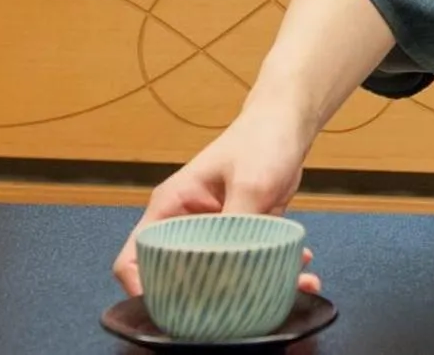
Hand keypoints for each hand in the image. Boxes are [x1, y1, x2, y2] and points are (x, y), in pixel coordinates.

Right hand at [112, 108, 320, 297]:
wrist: (287, 124)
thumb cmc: (260, 140)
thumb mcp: (249, 182)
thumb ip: (238, 225)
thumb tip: (233, 269)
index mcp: (170, 208)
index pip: (134, 256)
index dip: (142, 287)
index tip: (171, 308)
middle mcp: (186, 224)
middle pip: (177, 276)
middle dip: (209, 297)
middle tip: (240, 307)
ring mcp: (214, 232)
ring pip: (219, 275)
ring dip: (251, 287)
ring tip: (289, 284)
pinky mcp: (240, 236)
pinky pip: (249, 264)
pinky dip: (273, 271)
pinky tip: (299, 265)